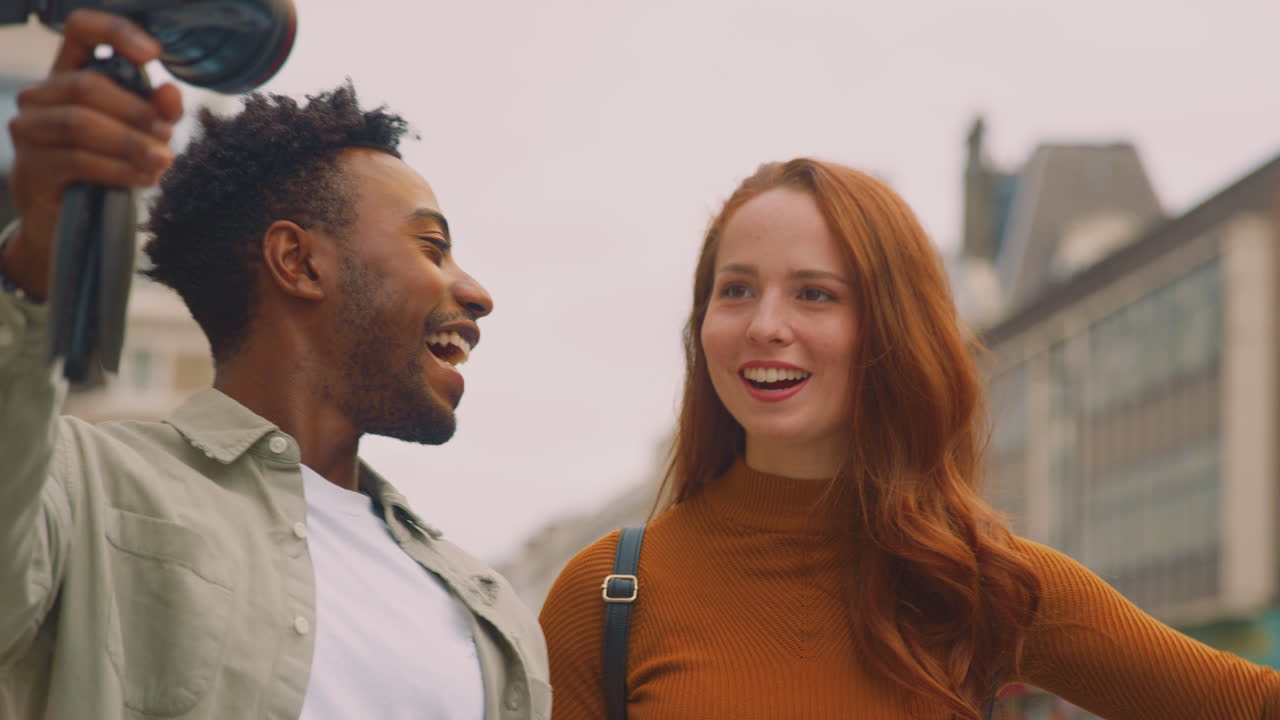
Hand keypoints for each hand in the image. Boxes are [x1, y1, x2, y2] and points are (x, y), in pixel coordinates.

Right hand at [2, 9, 183, 299]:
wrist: (72, 227)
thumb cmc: (107, 171)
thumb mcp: (141, 137)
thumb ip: (158, 113)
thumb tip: (170, 92)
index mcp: (68, 75)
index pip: (81, 30)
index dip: (116, 33)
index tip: (154, 55)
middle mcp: (40, 97)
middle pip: (88, 86)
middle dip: (137, 112)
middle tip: (168, 136)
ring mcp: (28, 131)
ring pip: (81, 123)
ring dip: (130, 142)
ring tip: (161, 162)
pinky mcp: (31, 167)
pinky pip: (77, 160)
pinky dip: (118, 169)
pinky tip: (142, 179)